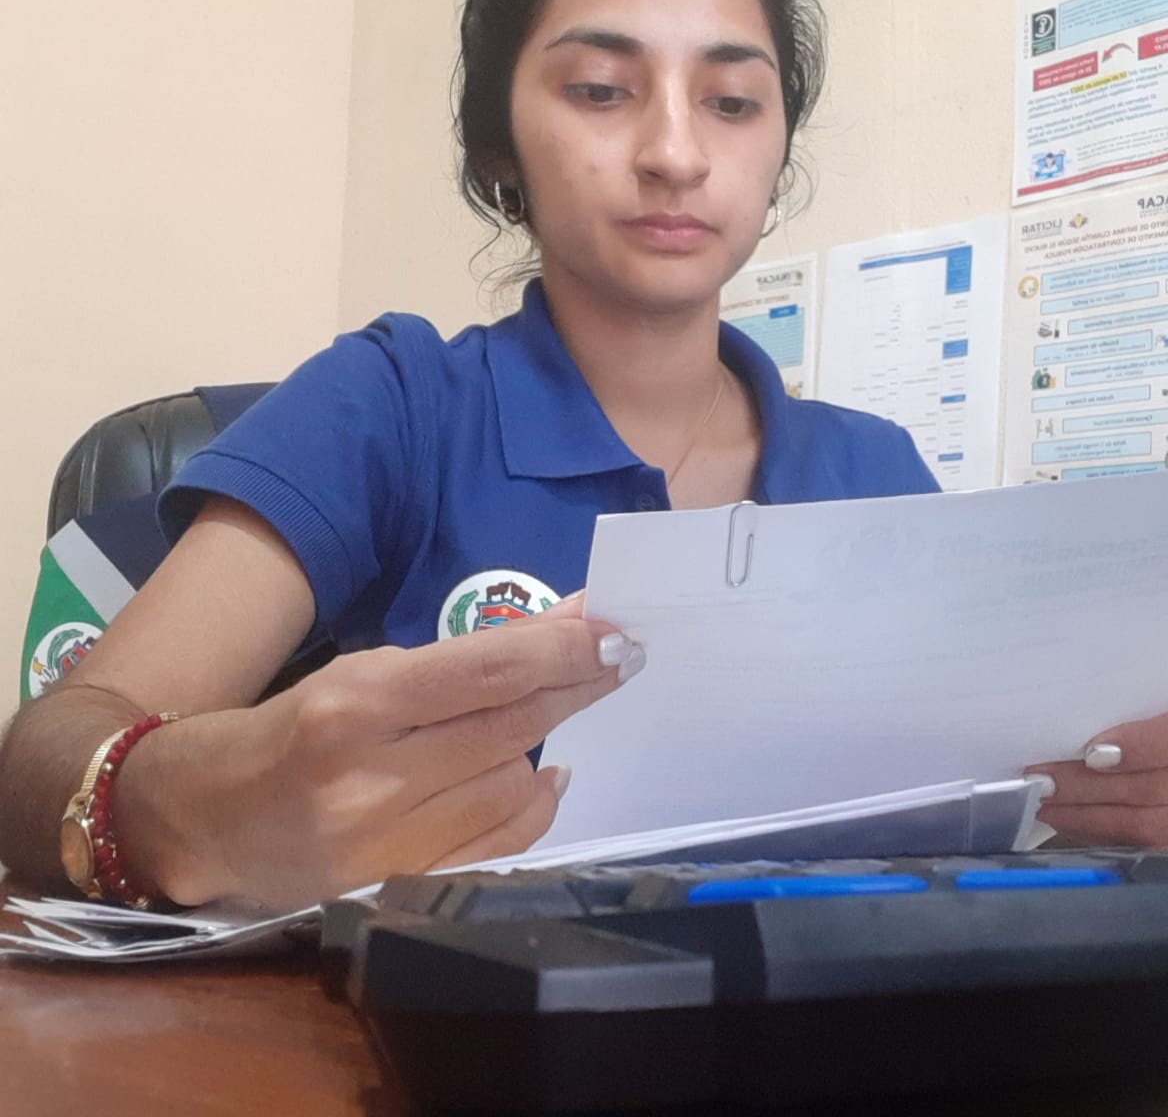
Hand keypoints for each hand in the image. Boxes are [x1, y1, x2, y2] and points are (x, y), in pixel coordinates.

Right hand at [118, 606, 644, 908]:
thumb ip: (461, 659)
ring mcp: (386, 845)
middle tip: (621, 656)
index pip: (487, 673)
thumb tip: (567, 625)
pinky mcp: (399, 887)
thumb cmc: (288, 730)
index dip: (563, 651)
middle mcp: (371, 778)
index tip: (615, 631)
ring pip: (514, 784)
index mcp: (354, 705)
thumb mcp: (363, 673)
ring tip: (556, 709)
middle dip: (576, 684)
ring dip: (548, 741)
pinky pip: (503, 843)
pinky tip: (544, 775)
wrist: (201, 821)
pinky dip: (535, 804)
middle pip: (510, 726)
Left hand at [1024, 690, 1167, 848]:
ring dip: (1089, 814)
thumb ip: (1127, 713)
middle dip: (1092, 785)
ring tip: (1047, 803)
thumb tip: (1064, 731)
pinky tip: (1069, 821)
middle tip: (1044, 780)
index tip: (1091, 752)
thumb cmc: (1162, 716)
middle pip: (1160, 786)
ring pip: (1150, 824)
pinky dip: (1100, 833)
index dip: (1141, 746)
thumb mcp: (1155, 702)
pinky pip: (1146, 848)